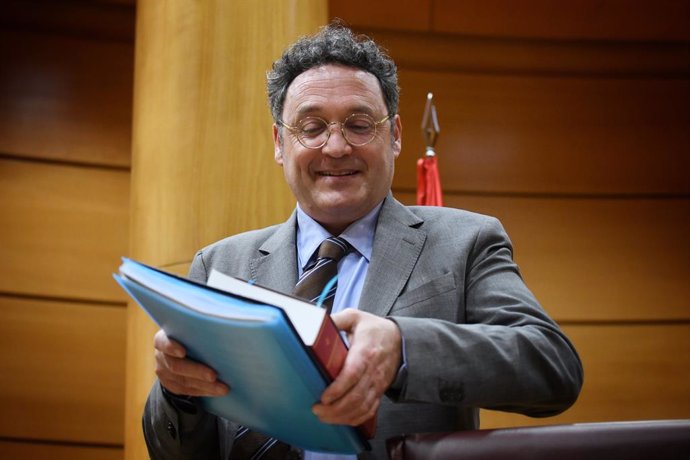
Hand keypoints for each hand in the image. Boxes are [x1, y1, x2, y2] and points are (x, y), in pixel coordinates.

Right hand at [154, 329, 228, 396]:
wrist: (180, 351)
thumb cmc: (191, 335)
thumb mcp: (190, 330)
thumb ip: (199, 331)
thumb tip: (223, 330)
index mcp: (163, 339)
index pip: (162, 342)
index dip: (171, 347)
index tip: (183, 352)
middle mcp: (161, 356)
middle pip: (176, 366)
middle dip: (197, 371)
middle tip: (214, 375)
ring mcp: (164, 372)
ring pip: (184, 381)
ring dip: (205, 386)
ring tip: (223, 388)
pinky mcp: (171, 385)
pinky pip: (188, 390)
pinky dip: (204, 391)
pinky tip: (218, 390)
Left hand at [312, 309, 401, 425]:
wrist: (400, 339)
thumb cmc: (373, 329)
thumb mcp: (355, 317)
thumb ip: (337, 319)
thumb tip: (314, 323)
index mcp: (365, 351)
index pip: (353, 373)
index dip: (338, 388)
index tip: (323, 397)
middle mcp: (373, 371)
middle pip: (356, 396)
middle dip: (335, 408)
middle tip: (317, 410)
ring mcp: (377, 384)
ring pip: (362, 407)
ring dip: (342, 416)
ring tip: (323, 416)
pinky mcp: (379, 392)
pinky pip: (369, 411)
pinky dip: (354, 419)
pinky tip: (340, 419)